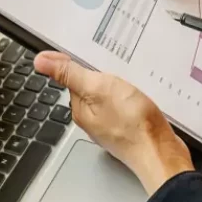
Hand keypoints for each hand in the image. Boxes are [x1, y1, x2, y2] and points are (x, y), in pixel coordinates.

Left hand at [34, 51, 193, 194]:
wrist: (161, 153)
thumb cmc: (133, 125)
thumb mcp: (98, 89)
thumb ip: (70, 74)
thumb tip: (40, 61)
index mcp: (80, 108)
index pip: (71, 77)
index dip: (78, 60)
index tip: (89, 48)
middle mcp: (93, 117)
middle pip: (90, 85)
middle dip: (99, 71)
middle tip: (113, 59)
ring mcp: (112, 123)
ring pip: (109, 94)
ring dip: (116, 82)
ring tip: (127, 73)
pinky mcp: (130, 126)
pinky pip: (124, 103)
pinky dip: (129, 93)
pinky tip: (139, 91)